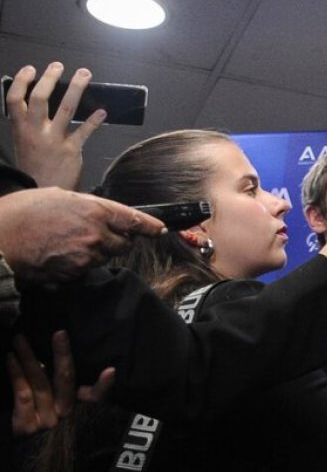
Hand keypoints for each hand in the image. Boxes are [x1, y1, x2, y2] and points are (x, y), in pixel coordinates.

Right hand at [0, 189, 165, 282]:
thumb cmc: (22, 212)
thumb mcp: (60, 197)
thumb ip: (87, 206)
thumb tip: (100, 212)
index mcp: (95, 211)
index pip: (134, 220)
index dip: (150, 226)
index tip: (160, 229)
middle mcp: (96, 235)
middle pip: (123, 244)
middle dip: (117, 240)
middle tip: (95, 234)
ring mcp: (85, 257)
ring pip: (104, 258)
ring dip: (95, 253)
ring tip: (67, 243)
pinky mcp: (73, 274)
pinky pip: (85, 271)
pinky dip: (77, 265)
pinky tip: (59, 255)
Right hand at [5, 63, 106, 188]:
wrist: (40, 192)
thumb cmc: (33, 165)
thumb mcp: (22, 143)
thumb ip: (28, 124)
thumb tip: (38, 101)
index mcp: (19, 128)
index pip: (14, 100)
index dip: (21, 82)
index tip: (30, 69)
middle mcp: (34, 132)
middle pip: (39, 98)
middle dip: (50, 79)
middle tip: (59, 65)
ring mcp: (53, 140)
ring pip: (65, 108)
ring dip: (77, 89)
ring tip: (84, 74)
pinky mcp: (71, 150)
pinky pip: (84, 131)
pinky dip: (94, 120)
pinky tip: (102, 111)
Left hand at [9, 331, 114, 436]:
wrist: (21, 457)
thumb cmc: (38, 425)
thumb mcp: (55, 408)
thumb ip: (57, 389)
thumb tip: (46, 362)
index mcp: (78, 410)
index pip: (97, 396)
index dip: (104, 385)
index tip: (110, 370)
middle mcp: (65, 416)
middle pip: (65, 381)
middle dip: (63, 355)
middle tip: (59, 334)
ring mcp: (45, 422)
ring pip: (40, 384)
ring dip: (29, 358)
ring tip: (20, 340)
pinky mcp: (26, 426)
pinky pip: (22, 394)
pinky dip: (16, 375)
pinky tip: (11, 359)